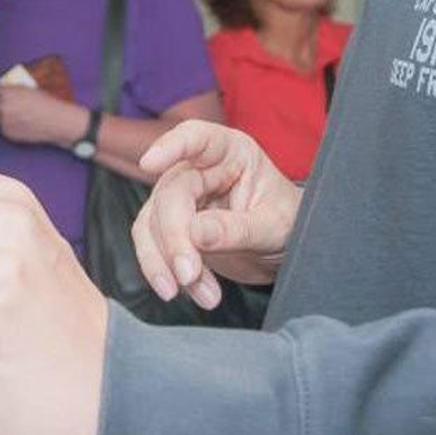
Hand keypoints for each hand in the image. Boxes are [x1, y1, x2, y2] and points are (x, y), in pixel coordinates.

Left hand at [0, 85, 84, 146]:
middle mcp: (2, 106)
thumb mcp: (26, 89)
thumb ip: (9, 90)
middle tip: (9, 105)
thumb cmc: (45, 103)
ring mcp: (3, 121)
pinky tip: (22, 123)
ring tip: (18, 114)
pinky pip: (2, 128)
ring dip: (1, 116)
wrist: (56, 121)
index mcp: (6, 92)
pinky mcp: (7, 133)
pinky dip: (8, 126)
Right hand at [130, 120, 301, 308]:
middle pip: (169, 195)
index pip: (196, 138)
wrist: (281, 249)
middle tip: (189, 275)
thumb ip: (238, 229)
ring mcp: (180, 198)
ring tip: (204, 296)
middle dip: (174, 239)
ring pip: (151, 224)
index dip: (171, 146)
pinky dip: (164, 272)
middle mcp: (198, 169)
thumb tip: (197, 233)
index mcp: (231, 152)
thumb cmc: (285, 223)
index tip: (150, 163)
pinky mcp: (170, 227)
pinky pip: (152, 247)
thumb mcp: (274, 226)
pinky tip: (188, 293)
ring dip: (166, 263)